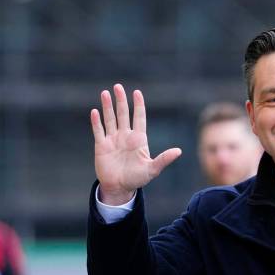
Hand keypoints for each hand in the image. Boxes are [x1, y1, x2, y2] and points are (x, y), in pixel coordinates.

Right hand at [90, 84, 180, 203]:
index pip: (139, 118)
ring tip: (105, 93)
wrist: (120, 188)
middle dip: (121, 101)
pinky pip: (99, 131)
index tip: (137, 92)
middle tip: (118, 86)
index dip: (138, 105)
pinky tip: (95, 111)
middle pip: (123, 114)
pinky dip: (97, 122)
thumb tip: (179, 151)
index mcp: (139, 139)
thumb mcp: (153, 169)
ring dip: (107, 106)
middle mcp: (125, 136)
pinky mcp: (101, 146)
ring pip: (110, 119)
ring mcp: (113, 140)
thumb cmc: (137, 179)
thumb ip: (164, 159)